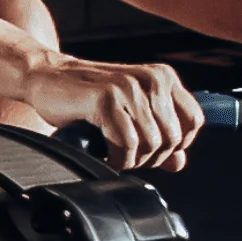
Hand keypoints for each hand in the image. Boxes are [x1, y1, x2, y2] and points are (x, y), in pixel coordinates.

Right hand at [23, 54, 204, 171]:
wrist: (47, 79)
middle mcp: (151, 79)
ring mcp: (129, 86)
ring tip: (114, 153)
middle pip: (172, 138)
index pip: (193, 121)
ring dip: (132, 159)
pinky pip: (127, 143)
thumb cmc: (87, 97)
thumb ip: (158, 136)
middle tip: (127, 155)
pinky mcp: (107, 98)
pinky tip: (105, 154)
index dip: (177, 144)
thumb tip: (179, 162)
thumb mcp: (130, 115)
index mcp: (163, 78)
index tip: (153, 150)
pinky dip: (117, 158)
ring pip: (151, 143)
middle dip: (150, 157)